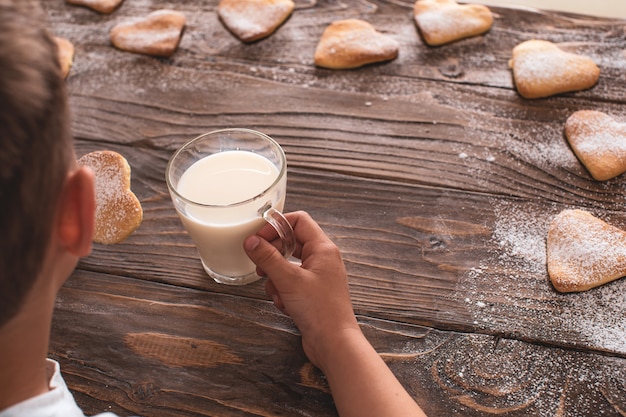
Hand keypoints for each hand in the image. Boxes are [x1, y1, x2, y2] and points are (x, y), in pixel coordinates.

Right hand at [243, 211, 358, 369]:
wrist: (334, 344)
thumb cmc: (320, 311)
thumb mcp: (288, 280)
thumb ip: (268, 258)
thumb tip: (251, 241)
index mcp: (323, 248)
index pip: (298, 220)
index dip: (276, 226)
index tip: (259, 238)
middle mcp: (322, 259)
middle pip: (290, 243)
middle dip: (273, 256)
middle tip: (261, 267)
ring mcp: (318, 276)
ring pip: (288, 265)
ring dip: (276, 278)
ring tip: (277, 291)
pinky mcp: (312, 293)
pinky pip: (290, 283)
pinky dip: (283, 292)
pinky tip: (284, 305)